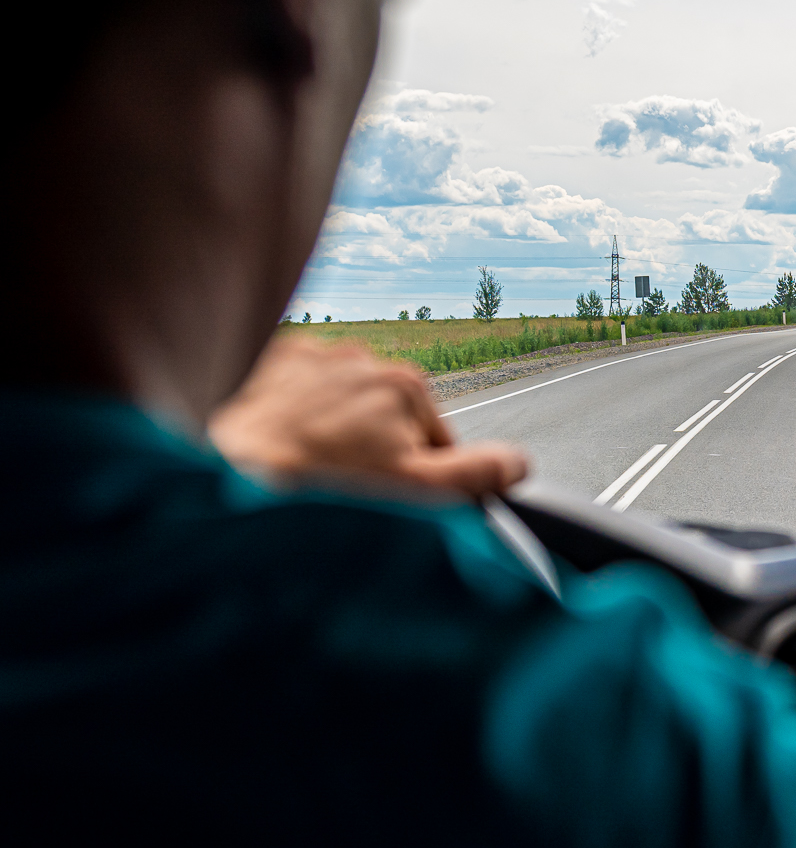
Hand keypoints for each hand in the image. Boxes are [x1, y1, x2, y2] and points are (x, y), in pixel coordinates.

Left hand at [209, 336, 528, 497]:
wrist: (224, 468)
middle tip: (342, 484)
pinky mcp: (268, 362)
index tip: (384, 492)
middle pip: (384, 417)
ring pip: (338, 404)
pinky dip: (291, 415)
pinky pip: (294, 392)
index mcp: (406, 385)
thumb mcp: (413, 492)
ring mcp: (312, 356)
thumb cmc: (320, 487)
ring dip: (329, 431)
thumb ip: (475, 476)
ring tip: (306, 465)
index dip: (414, 472)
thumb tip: (519, 464)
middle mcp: (363, 358)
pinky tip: (279, 441)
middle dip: (371, 448)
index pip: (432, 438)